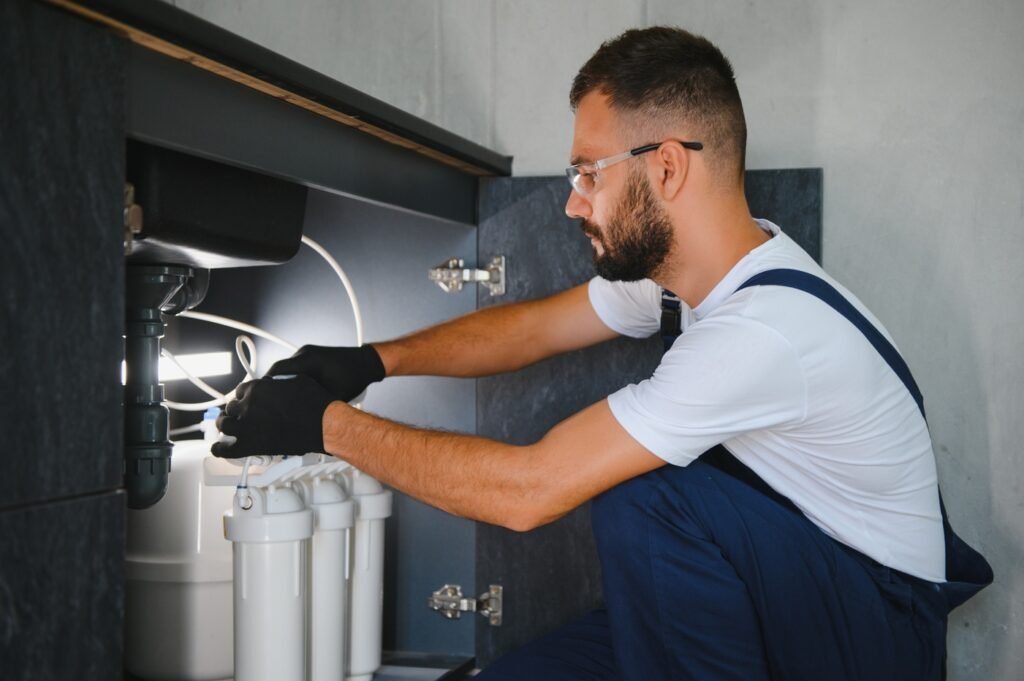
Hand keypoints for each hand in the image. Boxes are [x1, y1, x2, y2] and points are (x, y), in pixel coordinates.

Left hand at [212, 376, 335, 457]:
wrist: (323, 425)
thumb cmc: (315, 404)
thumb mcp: (296, 381)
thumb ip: (278, 383)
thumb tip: (275, 385)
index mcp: (257, 389)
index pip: (241, 391)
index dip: (243, 397)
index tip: (246, 401)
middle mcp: (248, 406)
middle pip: (231, 408)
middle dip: (234, 412)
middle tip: (238, 415)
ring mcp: (247, 427)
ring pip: (224, 426)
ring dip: (225, 426)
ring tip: (227, 428)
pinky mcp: (251, 446)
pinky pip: (226, 450)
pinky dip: (220, 449)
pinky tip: (219, 448)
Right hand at [265, 345, 384, 401]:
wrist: (367, 363)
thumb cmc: (354, 378)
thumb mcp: (333, 395)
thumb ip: (314, 404)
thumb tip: (298, 417)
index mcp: (308, 359)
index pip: (277, 371)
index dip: (267, 386)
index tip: (262, 399)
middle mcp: (305, 353)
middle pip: (278, 370)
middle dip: (273, 387)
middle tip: (270, 402)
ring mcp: (308, 352)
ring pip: (287, 369)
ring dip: (283, 383)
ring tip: (282, 399)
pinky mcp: (312, 355)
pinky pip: (296, 367)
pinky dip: (293, 379)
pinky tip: (296, 392)